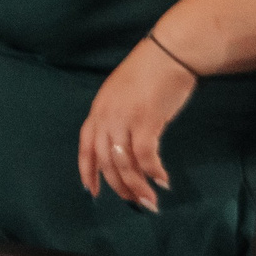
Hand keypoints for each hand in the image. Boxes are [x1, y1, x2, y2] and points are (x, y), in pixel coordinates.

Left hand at [77, 37, 196, 211]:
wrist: (169, 52)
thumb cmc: (150, 72)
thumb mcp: (122, 94)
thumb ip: (117, 116)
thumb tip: (123, 144)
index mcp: (98, 109)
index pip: (86, 145)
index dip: (87, 170)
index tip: (91, 191)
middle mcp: (106, 115)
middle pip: (105, 159)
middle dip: (118, 186)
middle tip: (134, 203)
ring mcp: (124, 118)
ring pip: (124, 162)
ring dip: (137, 185)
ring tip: (150, 201)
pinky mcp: (146, 119)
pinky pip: (145, 154)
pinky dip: (153, 171)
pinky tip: (163, 181)